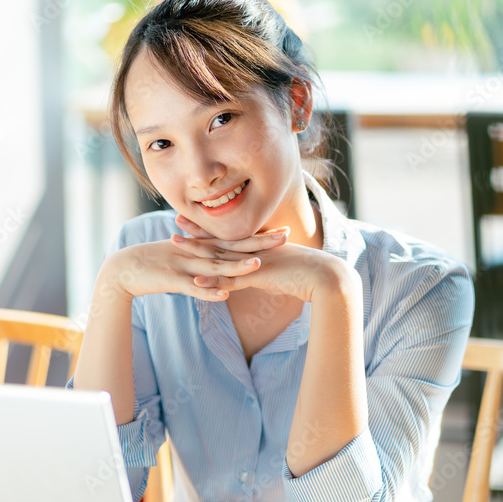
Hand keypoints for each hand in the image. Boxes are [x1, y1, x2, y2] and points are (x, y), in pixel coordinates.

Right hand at [100, 226, 286, 300]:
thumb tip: (225, 274)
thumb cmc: (155, 265)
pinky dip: (208, 292)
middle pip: (232, 247)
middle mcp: (196, 252)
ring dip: (236, 267)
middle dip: (259, 243)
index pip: (235, 240)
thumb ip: (204, 262)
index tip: (283, 231)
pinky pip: (193, 288)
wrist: (124, 269)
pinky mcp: (172, 280)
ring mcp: (185, 266)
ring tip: (259, 265)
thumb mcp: (184, 260)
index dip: (259, 236)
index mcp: (201, 246)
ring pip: (215, 266)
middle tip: (286, 237)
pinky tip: (223, 296)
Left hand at [171, 215, 354, 302]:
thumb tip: (260, 272)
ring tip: (175, 245)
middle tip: (176, 221)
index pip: (230, 236)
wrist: (328, 278)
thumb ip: (270, 270)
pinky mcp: (260, 276)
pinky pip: (232, 280)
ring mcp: (256, 262)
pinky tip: (195, 282)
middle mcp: (255, 250)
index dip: (212, 228)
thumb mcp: (285, 271)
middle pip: (221, 240)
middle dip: (197, 231)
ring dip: (197, 251)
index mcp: (260, 247)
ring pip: (221, 256)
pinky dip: (213, 282)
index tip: (195, 219)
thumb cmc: (310, 275)